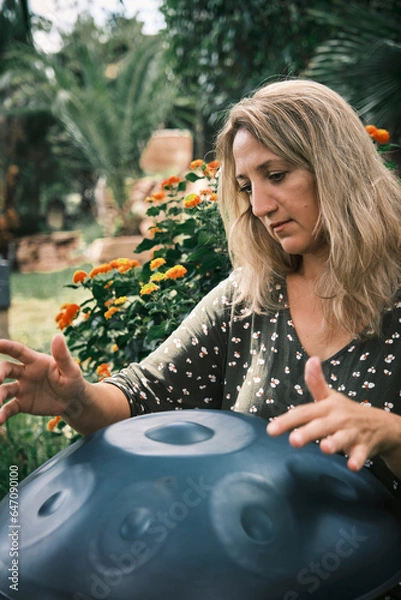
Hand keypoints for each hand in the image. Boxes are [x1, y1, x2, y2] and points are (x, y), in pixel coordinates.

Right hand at [0, 334, 86, 424]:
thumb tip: (58, 336)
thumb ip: (63, 355)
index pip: (18, 351)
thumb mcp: (71, 369)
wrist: (73, 402)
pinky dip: (1, 414)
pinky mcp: (22, 404)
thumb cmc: (73, 381)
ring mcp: (22, 389)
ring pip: (4, 390)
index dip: (6, 346)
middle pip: (6, 369)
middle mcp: (25, 373)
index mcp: (35, 361)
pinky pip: (9, 408)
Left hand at [267, 356, 400, 473]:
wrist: (380, 424)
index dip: (287, 420)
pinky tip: (352, 466)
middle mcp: (338, 418)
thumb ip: (316, 382)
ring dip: (334, 443)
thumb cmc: (346, 411)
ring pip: (342, 438)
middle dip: (308, 432)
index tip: (270, 430)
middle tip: (293, 440)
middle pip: (321, 426)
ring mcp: (352, 432)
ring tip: (325, 448)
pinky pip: (361, 454)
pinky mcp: (364, 446)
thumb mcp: (330, 397)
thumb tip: (311, 359)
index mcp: (326, 407)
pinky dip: (357, 459)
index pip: (304, 413)